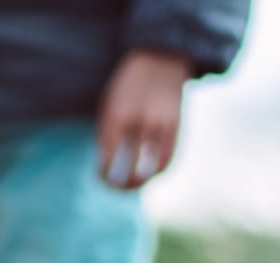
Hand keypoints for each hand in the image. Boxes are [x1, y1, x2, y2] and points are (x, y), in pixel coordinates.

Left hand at [96, 49, 195, 189]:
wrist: (160, 57)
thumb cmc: (129, 84)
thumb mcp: (110, 102)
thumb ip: (108, 132)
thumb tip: (107, 165)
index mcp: (117, 115)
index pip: (108, 157)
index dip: (104, 174)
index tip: (102, 178)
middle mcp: (140, 122)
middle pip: (131, 168)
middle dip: (122, 185)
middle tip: (116, 188)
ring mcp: (161, 125)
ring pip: (152, 169)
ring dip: (142, 183)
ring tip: (133, 186)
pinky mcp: (177, 125)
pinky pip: (169, 159)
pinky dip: (159, 172)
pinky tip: (151, 175)